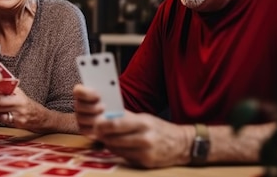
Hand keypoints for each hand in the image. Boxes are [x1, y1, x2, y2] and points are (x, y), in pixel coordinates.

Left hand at [0, 86, 41, 130]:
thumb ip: (8, 89)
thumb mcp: (19, 94)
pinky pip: (2, 120)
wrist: (40, 117)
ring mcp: (18, 115)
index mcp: (19, 94)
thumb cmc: (27, 104)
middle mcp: (19, 104)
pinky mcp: (16, 124)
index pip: (3, 91)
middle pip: (0, 102)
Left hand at [73, 84, 190, 167]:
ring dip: (108, 144)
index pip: (116, 124)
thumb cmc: (159, 128)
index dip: (102, 125)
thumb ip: (126, 117)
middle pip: (114, 138)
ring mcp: (145, 152)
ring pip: (117, 149)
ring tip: (106, 138)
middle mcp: (144, 138)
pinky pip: (124, 157)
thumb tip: (105, 115)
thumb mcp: (145, 118)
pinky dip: (118, 151)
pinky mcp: (146, 162)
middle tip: (97, 132)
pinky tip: (118, 146)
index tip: (95, 124)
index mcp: (143, 123)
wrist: (181, 144)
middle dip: (102, 136)